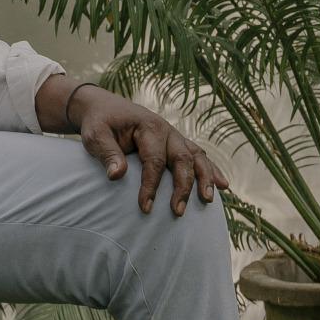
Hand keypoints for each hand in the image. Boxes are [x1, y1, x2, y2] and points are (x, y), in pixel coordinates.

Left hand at [61, 84, 223, 216]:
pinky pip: (198, 155)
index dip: (151, 185)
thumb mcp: (95, 136)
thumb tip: (117, 176)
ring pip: (196, 156)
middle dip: (183, 186)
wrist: (103, 108)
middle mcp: (166, 130)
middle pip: (182, 159)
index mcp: (148, 126)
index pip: (154, 160)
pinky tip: (223, 185)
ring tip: (208, 200)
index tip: (146, 208)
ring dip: (205, 178)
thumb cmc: (99, 123)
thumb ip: (107, 154)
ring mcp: (174, 136)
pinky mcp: (176, 143)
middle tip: (177, 212)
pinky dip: (211, 169)